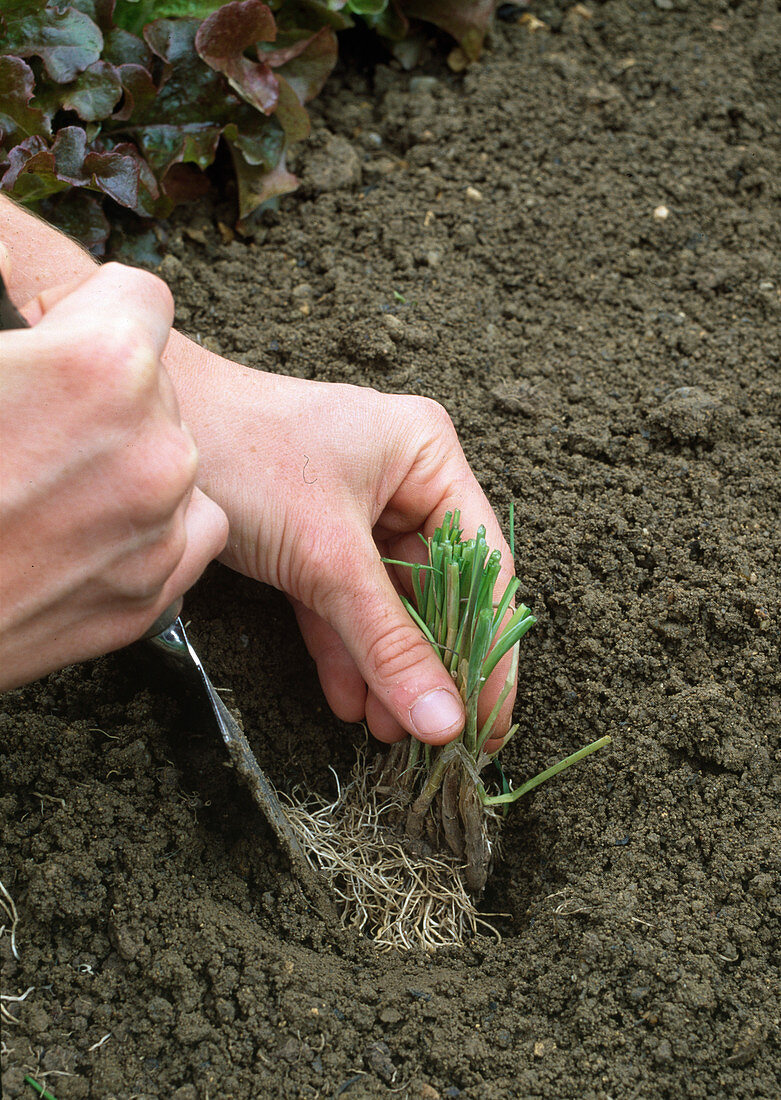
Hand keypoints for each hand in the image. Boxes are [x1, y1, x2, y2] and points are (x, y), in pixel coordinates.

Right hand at [0, 257, 227, 689]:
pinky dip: (143, 528)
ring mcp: (159, 532)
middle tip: (28, 424)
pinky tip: (76, 530)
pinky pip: (183, 532)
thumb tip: (9, 246)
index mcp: (105, 367)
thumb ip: (4, 281)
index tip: (57, 335)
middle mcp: (156, 450)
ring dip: (122, 460)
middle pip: (155, 385)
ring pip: (168, 458)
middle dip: (101, 391)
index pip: (142, 297)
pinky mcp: (150, 598)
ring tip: (43, 482)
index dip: (91, 310)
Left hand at [166, 348, 516, 749]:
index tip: (492, 718)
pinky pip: (342, 600)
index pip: (482, 565)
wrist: (141, 435)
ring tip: (388, 732)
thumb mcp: (327, 555)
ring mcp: (357, 508)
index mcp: (427, 458)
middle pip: (437, 590)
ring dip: (385, 667)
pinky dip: (344, 648)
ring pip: (387, 603)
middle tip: (437, 737)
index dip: (490, 646)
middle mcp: (402, 480)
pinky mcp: (314, 536)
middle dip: (430, 665)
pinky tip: (349, 700)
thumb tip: (443, 720)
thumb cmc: (242, 456)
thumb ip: (387, 641)